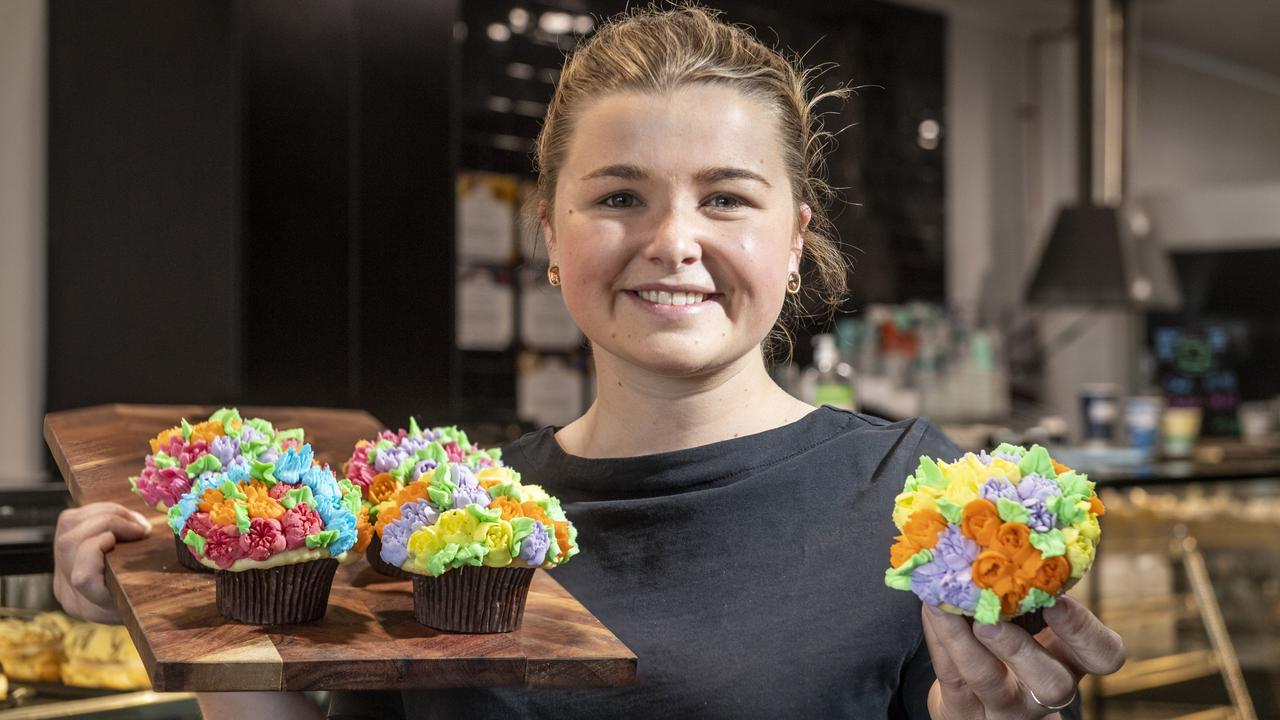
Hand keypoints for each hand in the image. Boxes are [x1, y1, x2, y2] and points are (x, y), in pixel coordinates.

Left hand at [54, 502, 151, 623]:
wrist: (135, 609)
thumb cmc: (156, 600)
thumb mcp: (159, 594)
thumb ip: (152, 574)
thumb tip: (149, 534)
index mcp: (93, 608)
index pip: (82, 577)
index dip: (100, 548)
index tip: (134, 536)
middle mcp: (69, 592)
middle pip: (70, 544)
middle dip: (108, 520)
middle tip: (140, 524)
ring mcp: (61, 572)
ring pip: (67, 525)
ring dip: (104, 511)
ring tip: (132, 518)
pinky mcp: (62, 553)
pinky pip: (70, 521)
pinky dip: (97, 510)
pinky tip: (119, 517)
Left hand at [922, 596, 1124, 718]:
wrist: (974, 699)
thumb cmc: (1011, 642)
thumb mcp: (1033, 619)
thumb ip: (1031, 591)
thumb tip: (1008, 531)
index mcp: (1071, 660)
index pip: (1102, 655)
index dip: (1083, 630)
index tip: (1056, 600)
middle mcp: (1045, 689)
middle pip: (1053, 685)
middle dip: (1021, 649)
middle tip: (990, 619)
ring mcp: (1005, 706)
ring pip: (990, 682)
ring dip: (965, 643)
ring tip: (945, 608)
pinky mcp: (965, 711)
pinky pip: (951, 676)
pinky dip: (939, 639)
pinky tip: (930, 609)